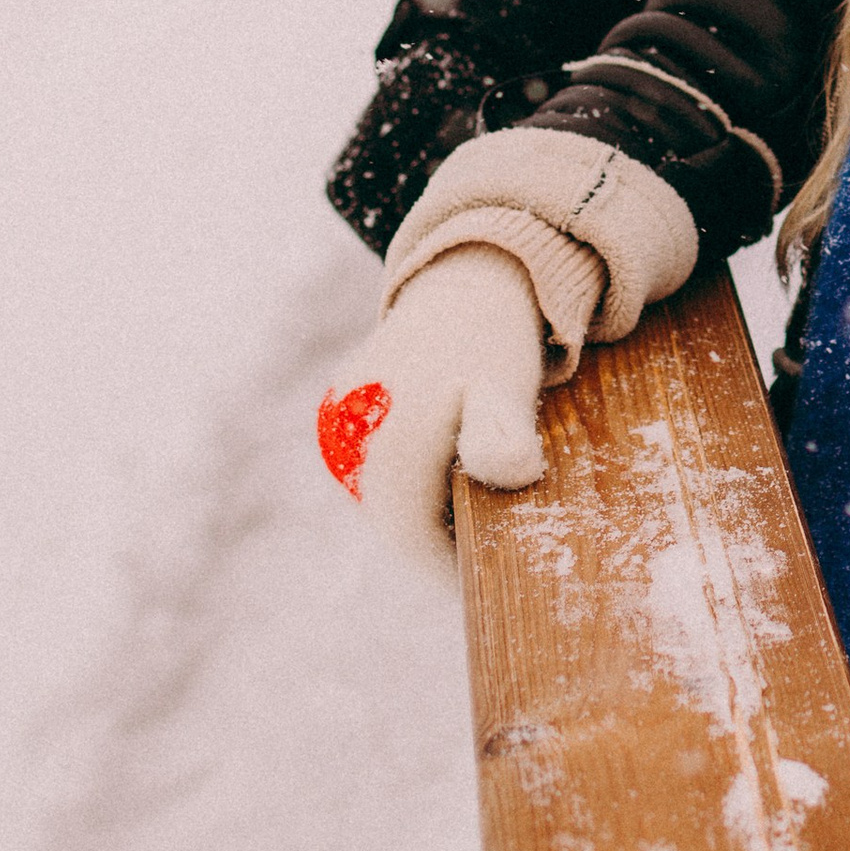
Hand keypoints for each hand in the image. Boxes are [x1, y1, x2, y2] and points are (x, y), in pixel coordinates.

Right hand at [316, 245, 551, 567]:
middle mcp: (351, 439)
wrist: (468, 274)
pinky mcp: (343, 410)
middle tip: (495, 545)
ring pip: (386, 497)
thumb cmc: (497, 339)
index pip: (414, 542)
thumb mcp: (508, 387)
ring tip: (482, 503)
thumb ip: (502, 434)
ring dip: (429, 511)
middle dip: (442, 542)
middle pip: (397, 523)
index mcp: (387, 446)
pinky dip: (414, 478)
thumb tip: (508, 471)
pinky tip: (456, 465)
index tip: (493, 576)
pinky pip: (378, 465)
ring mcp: (341, 424)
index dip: (453, 569)